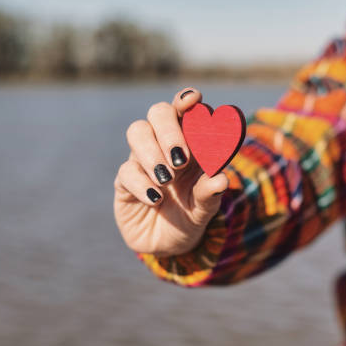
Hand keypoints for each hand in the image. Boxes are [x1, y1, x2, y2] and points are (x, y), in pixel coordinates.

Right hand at [113, 87, 228, 255]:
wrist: (169, 245)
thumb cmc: (192, 215)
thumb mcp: (205, 208)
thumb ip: (210, 193)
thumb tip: (221, 179)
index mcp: (191, 142)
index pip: (187, 110)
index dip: (187, 100)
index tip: (193, 100)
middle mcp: (165, 144)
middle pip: (159, 112)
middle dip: (169, 129)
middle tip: (181, 158)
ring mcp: (142, 160)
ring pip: (137, 131)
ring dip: (152, 151)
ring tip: (167, 178)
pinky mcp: (125, 182)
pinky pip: (127, 170)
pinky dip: (142, 183)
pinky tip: (156, 199)